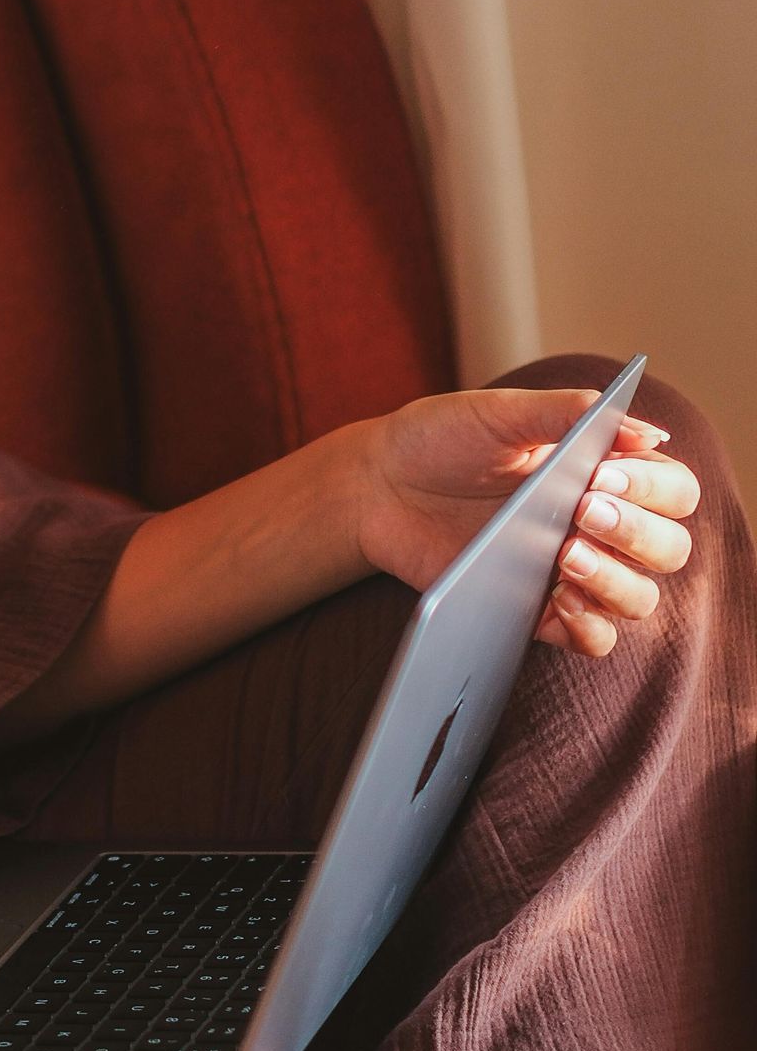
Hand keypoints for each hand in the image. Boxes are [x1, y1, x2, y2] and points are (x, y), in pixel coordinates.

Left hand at [354, 387, 698, 658]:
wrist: (378, 484)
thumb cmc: (444, 438)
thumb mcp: (502, 412)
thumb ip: (570, 410)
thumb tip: (651, 432)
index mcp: (606, 472)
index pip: (672, 491)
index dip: (651, 488)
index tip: (601, 476)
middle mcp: (602, 526)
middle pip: (668, 549)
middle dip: (636, 534)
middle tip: (579, 511)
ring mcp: (574, 572)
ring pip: (638, 599)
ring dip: (616, 582)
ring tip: (565, 556)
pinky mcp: (540, 612)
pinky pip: (593, 640)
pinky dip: (590, 628)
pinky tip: (560, 601)